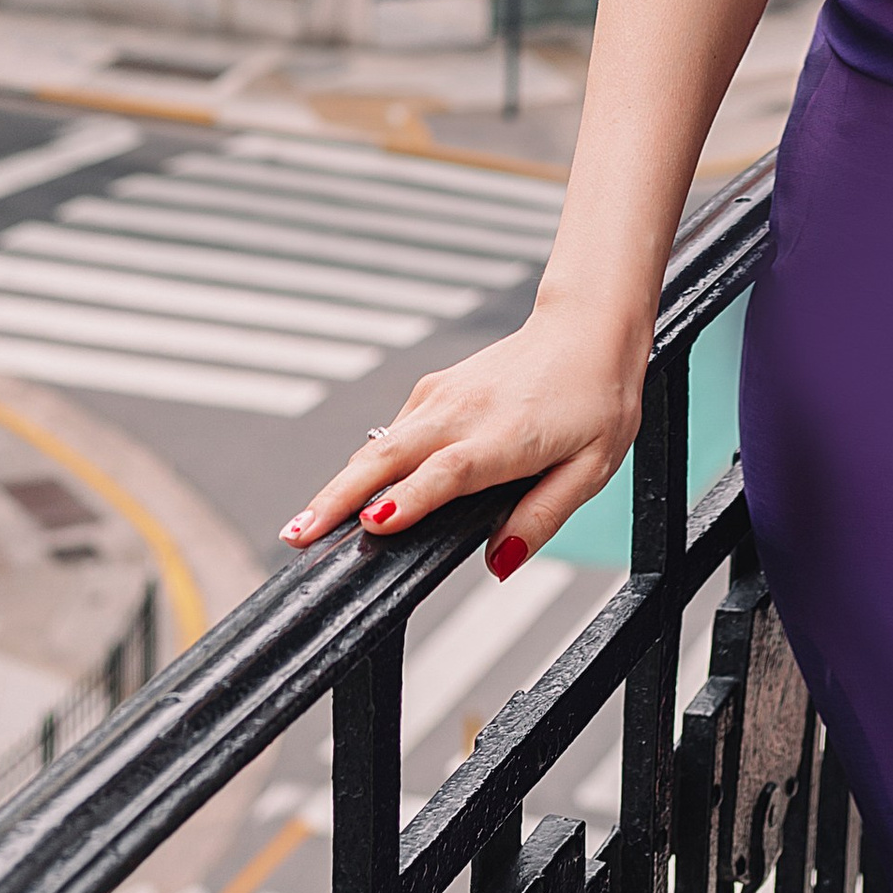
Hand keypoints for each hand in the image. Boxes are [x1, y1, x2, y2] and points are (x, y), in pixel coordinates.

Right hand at [278, 298, 647, 578]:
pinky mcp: (434, 391)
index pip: (448, 472)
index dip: (409, 500)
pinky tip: (348, 495)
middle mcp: (463, 412)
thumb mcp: (591, 469)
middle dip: (338, 499)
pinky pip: (393, 434)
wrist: (587, 328)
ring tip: (302, 524)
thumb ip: (543, 516)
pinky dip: (364, 466)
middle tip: (296, 535)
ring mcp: (442, 397)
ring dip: (339, 484)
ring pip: (379, 447)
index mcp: (505, 436)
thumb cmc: (596, 400)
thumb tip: (499, 563)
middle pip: (389, 459)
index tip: (371, 523)